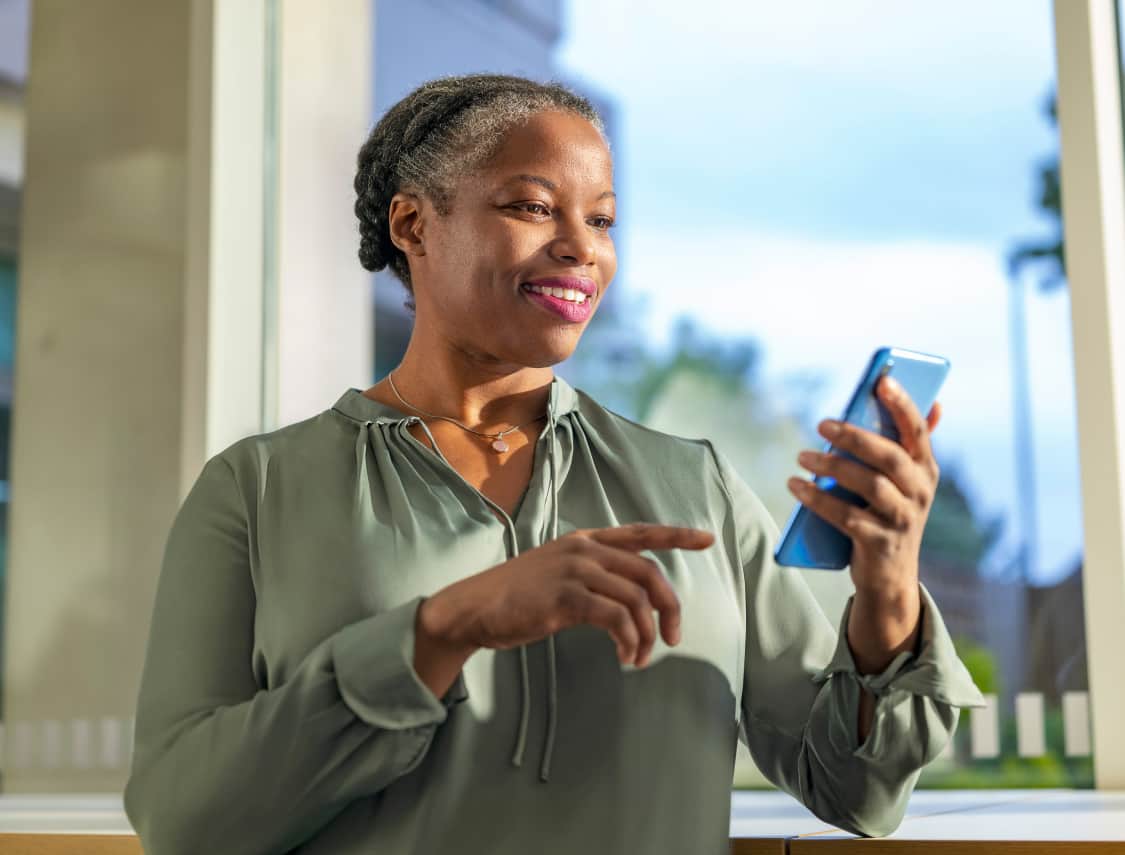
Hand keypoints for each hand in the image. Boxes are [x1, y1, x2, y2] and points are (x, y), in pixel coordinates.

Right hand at [421, 524, 714, 666]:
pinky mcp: (566, 597)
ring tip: (641, 658)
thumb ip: (592, 577)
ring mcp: (575, 571)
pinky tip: (626, 658)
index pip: (640, 533)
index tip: (707, 538)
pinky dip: (629, 641)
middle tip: (673, 638)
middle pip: (649, 572)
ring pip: (636, 598)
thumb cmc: (516, 599)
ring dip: (647, 634)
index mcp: (585, 541)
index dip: (676, 536)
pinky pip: (616, 618)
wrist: (473, 609)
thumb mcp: (558, 576)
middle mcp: (584, 550)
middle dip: (670, 607)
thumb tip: (628, 601)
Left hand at [786, 375, 941, 597]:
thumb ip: (911, 444)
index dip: (902, 404)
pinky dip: (818, 500)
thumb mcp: (907, 482)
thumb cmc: (891, 514)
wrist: (891, 577)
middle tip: (822, 424)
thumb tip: (936, 403)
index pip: (917, 430)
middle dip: (855, 436)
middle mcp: (920, 492)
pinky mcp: (879, 543)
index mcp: (926, 469)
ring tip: (801, 457)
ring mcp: (902, 519)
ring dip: (832, 467)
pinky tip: (796, 486)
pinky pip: (847, 516)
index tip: (881, 382)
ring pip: (869, 485)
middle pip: (889, 456)